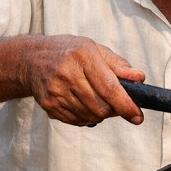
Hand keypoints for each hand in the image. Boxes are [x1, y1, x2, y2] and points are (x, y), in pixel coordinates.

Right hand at [25, 35, 146, 126]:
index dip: (126, 105)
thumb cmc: (69, 52)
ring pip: (90, 116)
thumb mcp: (95, 49)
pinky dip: (86, 117)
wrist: (31, 59)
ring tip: (99, 101)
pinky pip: (76, 121)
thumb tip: (139, 78)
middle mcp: (67, 74)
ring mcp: (55, 91)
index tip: (137, 116)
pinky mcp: (48, 104)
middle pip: (100, 106)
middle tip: (117, 104)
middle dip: (114, 110)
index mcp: (83, 56)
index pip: (109, 88)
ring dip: (101, 114)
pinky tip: (83, 104)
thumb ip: (119, 65)